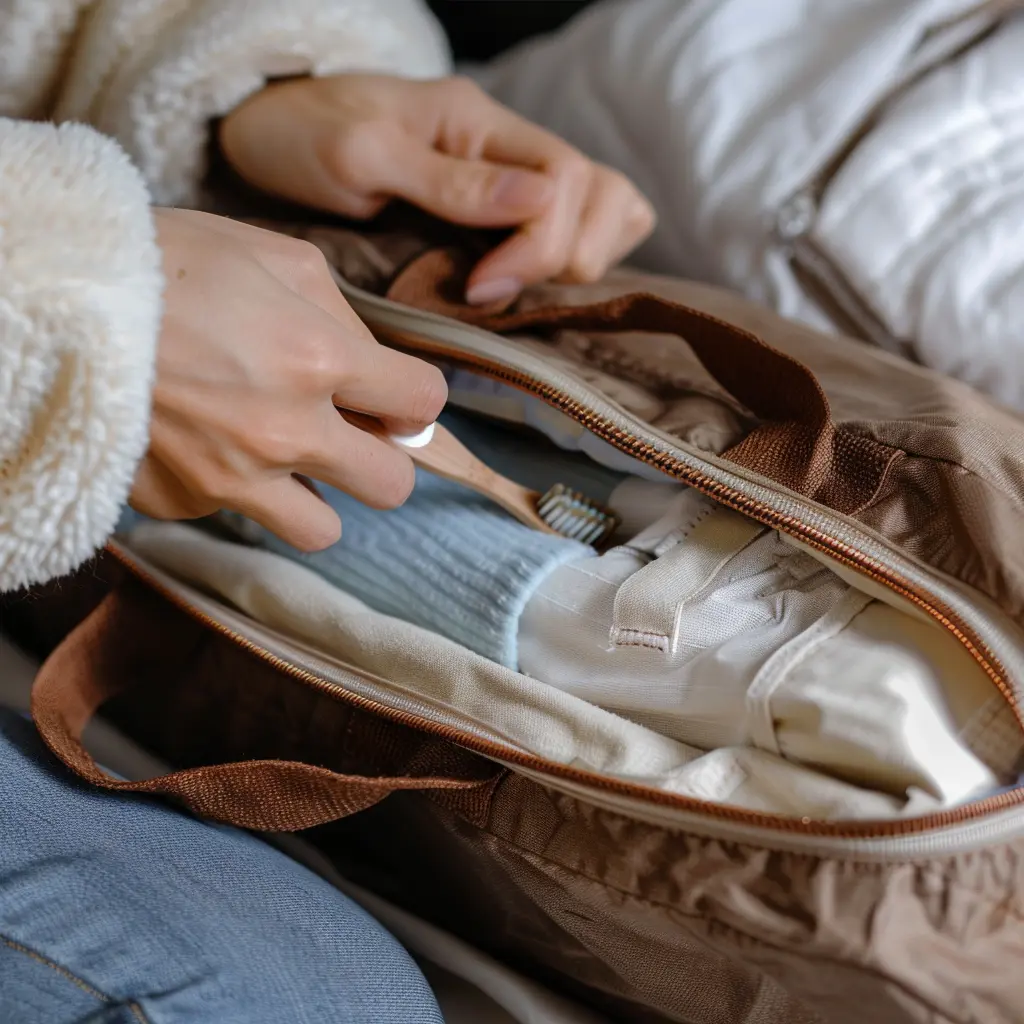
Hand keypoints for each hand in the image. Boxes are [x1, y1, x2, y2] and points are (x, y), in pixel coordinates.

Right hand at [132, 208, 446, 549]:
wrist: (52, 298)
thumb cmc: (164, 260)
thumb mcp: (272, 256)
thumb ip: (341, 313)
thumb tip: (375, 361)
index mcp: (318, 358)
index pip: (422, 403)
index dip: (415, 397)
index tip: (395, 393)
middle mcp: (285, 431)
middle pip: (392, 487)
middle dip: (382, 459)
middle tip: (352, 434)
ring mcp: (231, 478)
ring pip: (321, 531)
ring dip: (318, 498)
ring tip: (285, 457)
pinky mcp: (181, 502)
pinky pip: (233, 515)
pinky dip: (231, 488)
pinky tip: (204, 443)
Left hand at [219, 74, 655, 304]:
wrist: (270, 134)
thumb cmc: (305, 137)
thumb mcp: (363, 155)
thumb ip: (449, 180)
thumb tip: (544, 201)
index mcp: (479, 123)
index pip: (566, 179)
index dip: (539, 247)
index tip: (480, 288)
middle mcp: (511, 147)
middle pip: (604, 196)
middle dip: (564, 257)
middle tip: (491, 291)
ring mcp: (515, 177)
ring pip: (610, 211)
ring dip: (582, 259)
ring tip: (512, 288)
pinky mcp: (507, 210)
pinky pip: (578, 230)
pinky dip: (572, 261)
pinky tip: (527, 283)